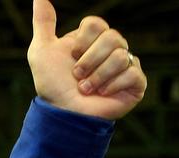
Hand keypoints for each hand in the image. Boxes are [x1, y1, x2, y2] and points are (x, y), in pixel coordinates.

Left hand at [28, 0, 145, 119]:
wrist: (62, 114)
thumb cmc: (52, 85)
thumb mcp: (42, 51)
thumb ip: (43, 23)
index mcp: (93, 39)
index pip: (96, 23)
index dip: (82, 41)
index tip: (71, 56)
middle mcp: (112, 49)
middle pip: (111, 37)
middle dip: (88, 60)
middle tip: (77, 76)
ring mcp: (126, 65)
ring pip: (121, 55)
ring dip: (97, 76)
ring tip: (86, 89)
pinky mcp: (136, 83)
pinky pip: (133, 73)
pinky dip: (111, 85)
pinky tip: (102, 94)